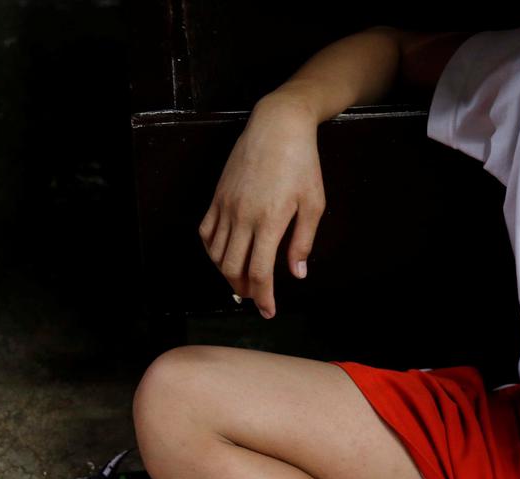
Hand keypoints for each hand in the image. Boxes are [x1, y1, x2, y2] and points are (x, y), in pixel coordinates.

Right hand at [198, 92, 325, 318]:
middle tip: (256, 295)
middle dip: (243, 289)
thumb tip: (296, 273)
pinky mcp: (217, 196)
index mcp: (269, 222)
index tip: (268, 311)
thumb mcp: (314, 204)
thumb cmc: (302, 163)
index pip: (260, 272)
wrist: (278, 126)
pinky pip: (205, 232)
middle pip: (232, 268)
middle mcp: (243, 217)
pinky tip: (224, 254)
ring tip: (241, 277)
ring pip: (216, 253)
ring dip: (226, 272)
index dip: (263, 297)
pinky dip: (212, 250)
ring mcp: (226, 206)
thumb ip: (302, 242)